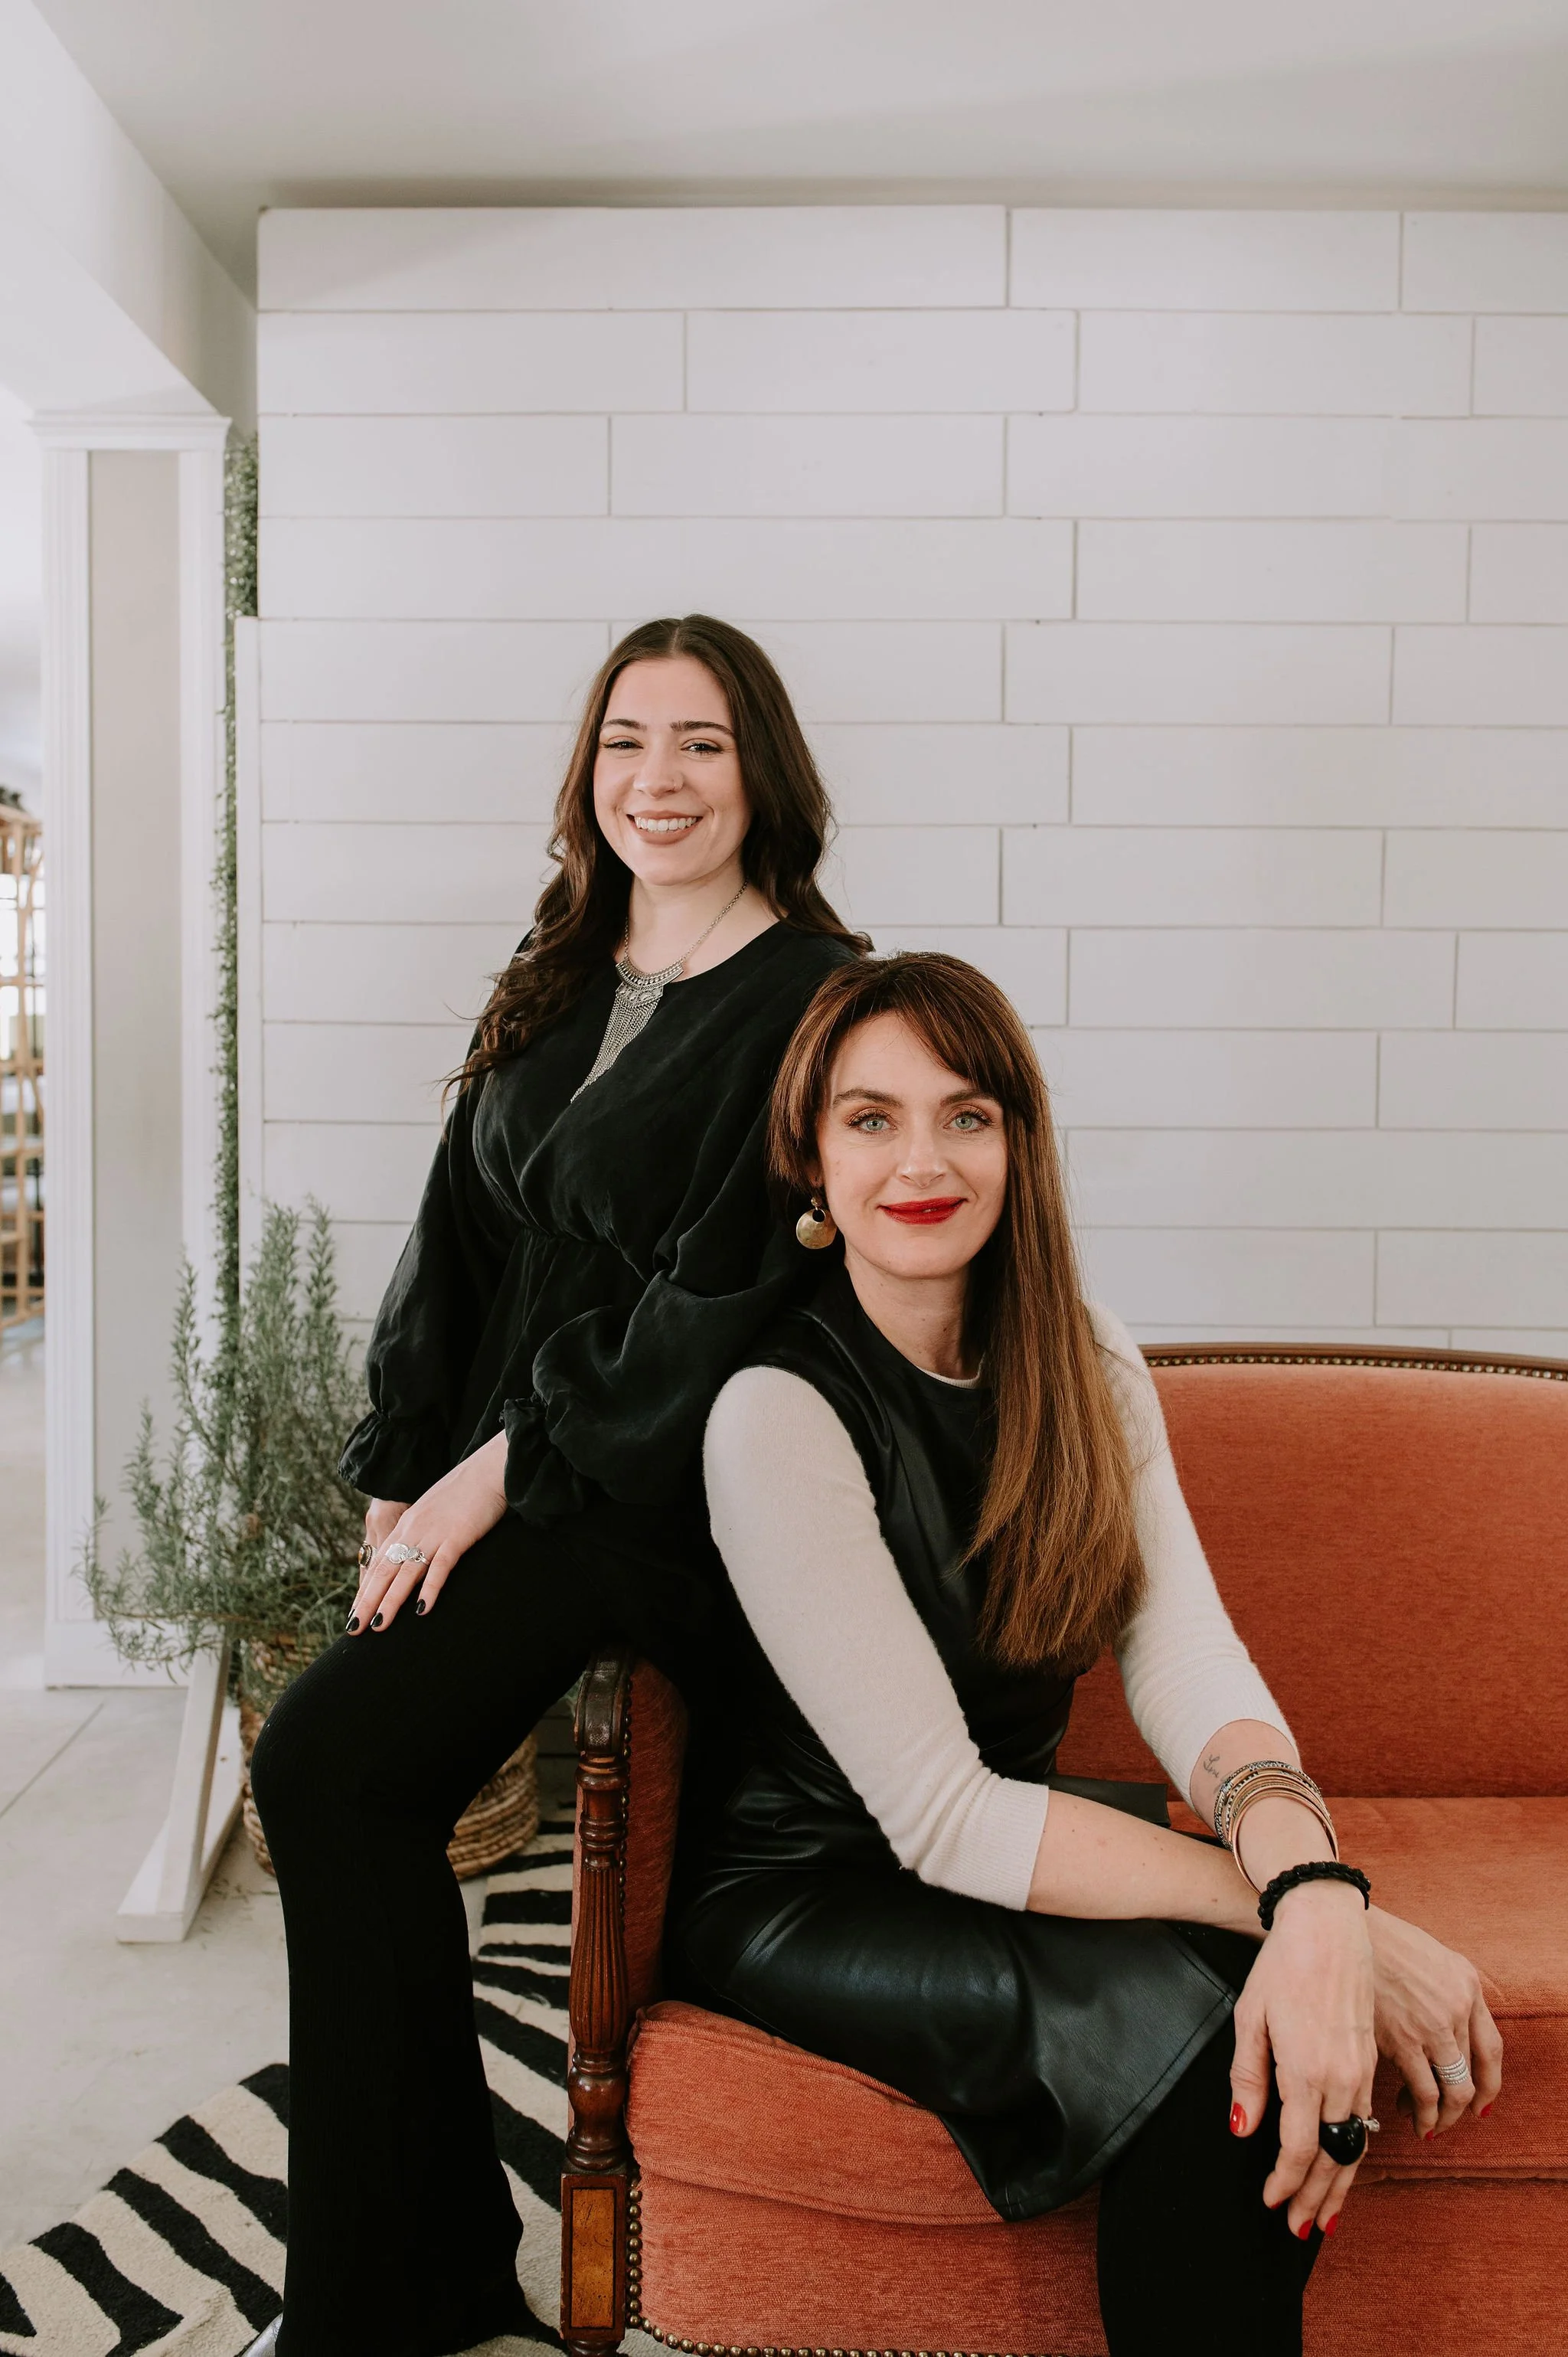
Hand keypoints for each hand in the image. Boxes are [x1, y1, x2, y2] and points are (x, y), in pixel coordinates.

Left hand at [349, 1433, 509, 1631]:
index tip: (354, 1613)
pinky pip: (439, 1566)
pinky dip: (429, 1589)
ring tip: (378, 1626)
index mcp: (407, 1524)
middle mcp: (414, 1530)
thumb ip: (420, 1531)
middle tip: (354, 1629)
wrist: (488, 1468)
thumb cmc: (465, 1490)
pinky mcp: (457, 1536)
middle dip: (368, 1602)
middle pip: (384, 1571)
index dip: (365, 1590)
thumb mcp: (433, 1511)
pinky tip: (422, 1610)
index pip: (379, 1563)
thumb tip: (413, 1555)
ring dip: (390, 1601)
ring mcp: (434, 1533)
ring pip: (405, 1573)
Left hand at [1230, 1881, 1377, 2238]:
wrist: (1328, 1925)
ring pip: (1355, 2142)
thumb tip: (1243, 2131)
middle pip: (1333, 2156)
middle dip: (1318, 2198)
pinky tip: (1345, 2161)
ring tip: (1327, 2214)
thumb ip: (1248, 2080)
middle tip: (1303, 2230)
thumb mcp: (1250, 2019)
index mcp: (1306, 2070)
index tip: (1272, 2203)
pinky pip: (1367, 2118)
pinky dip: (1356, 2148)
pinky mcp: (1371, 2059)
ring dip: (1340, 2181)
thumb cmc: (1281, 1967)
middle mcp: (1341, 2077)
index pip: (1298, 2148)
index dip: (1286, 2182)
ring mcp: (1361, 2069)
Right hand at [1366, 1906, 1502, 2138]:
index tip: (1480, 2103)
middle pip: (1473, 2075)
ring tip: (1425, 2125)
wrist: (1345, 1927)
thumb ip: (1444, 1993)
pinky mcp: (1403, 2041)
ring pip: (1452, 2090)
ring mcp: (1434, 2026)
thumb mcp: (1429, 1957)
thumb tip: (1442, 2032)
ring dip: (1441, 2116)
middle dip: (1462, 2107)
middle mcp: (1459, 2007)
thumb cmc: (1378, 1941)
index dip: (1489, 2083)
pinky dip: (1419, 2111)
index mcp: (1467, 1984)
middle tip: (1447, 2119)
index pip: (1492, 2049)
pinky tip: (1407, 2113)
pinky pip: (1423, 2091)